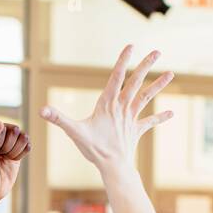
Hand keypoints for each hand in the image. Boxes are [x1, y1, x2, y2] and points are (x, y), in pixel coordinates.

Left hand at [0, 121, 29, 201]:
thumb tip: (0, 123)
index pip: (0, 127)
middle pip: (14, 130)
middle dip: (6, 147)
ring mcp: (8, 137)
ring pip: (23, 136)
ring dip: (13, 151)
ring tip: (3, 158)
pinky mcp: (17, 146)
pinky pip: (27, 144)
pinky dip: (20, 155)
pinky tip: (11, 160)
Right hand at [39, 47, 172, 168]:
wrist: (113, 166)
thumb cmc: (93, 148)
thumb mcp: (74, 131)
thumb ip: (58, 119)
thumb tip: (41, 110)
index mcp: (108, 104)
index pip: (116, 77)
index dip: (123, 61)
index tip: (131, 46)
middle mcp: (122, 107)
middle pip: (136, 82)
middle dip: (146, 66)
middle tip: (157, 52)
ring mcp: (131, 118)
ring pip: (146, 97)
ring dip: (158, 85)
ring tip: (171, 74)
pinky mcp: (136, 130)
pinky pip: (150, 122)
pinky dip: (160, 118)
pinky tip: (171, 113)